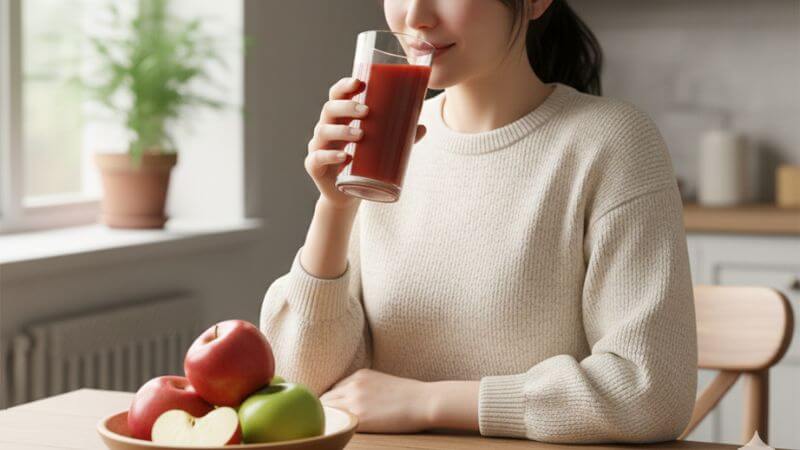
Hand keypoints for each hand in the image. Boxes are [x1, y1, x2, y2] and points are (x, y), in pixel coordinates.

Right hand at [306, 77, 426, 209]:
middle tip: (367, 111)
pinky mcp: (314, 166)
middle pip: (329, 109)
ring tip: (360, 134)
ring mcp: (317, 147)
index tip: (359, 83)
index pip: (336, 95)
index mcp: (339, 118)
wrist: (347, 194)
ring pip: (323, 131)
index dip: (344, 86)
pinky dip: (330, 156)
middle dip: (347, 107)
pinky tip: (344, 157)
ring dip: (341, 130)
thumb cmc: (363, 163)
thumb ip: (400, 137)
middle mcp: (325, 128)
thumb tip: (423, 127)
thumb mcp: (381, 147)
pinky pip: (317, 158)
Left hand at [319, 368, 432, 432]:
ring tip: (329, 431)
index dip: (331, 403)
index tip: (331, 414)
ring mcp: (355, 400)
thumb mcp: (384, 383)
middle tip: (325, 425)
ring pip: (327, 409)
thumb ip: (366, 388)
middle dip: (325, 411)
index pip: (334, 389)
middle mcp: (354, 384)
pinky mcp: (359, 416)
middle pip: (325, 398)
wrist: (425, 402)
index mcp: (360, 375)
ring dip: (327, 419)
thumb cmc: (411, 397)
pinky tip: (336, 434)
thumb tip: (355, 403)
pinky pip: (336, 421)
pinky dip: (334, 426)